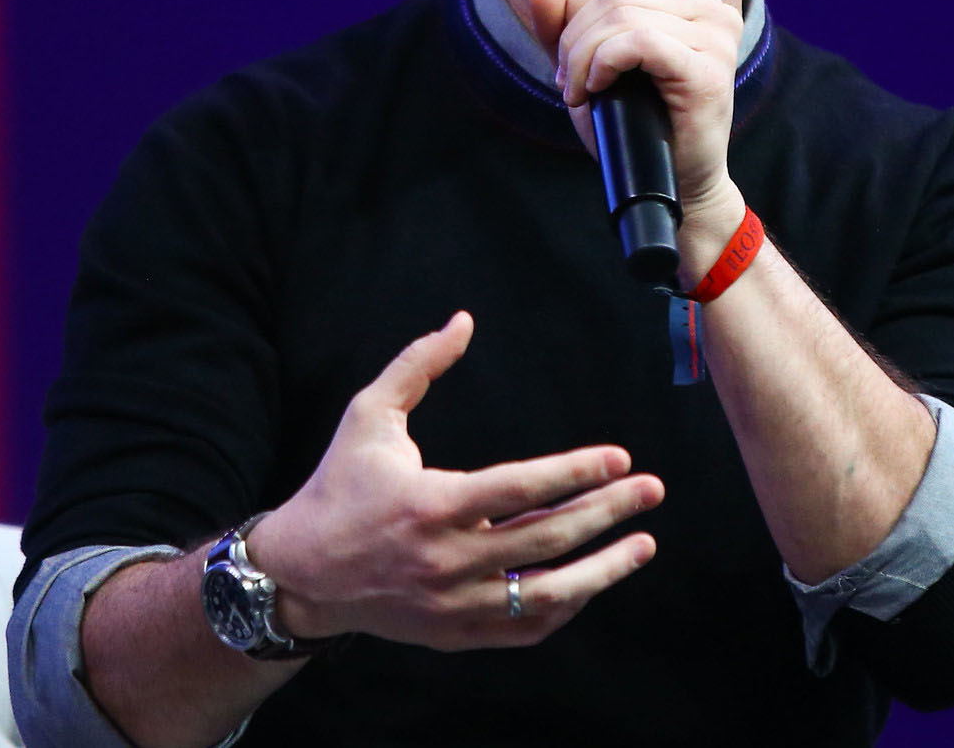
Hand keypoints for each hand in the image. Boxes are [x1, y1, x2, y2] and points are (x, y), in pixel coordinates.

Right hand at [255, 313, 662, 649]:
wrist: (300, 574)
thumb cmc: (340, 486)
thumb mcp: (368, 416)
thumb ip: (417, 365)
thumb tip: (463, 320)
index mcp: (432, 503)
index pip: (520, 489)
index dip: (575, 473)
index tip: (620, 457)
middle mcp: (447, 559)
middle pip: (546, 539)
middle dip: (608, 513)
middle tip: (652, 490)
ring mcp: (453, 603)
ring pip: (544, 594)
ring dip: (602, 571)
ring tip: (643, 545)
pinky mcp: (453, 634)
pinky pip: (522, 628)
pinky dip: (562, 607)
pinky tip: (592, 580)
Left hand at [527, 0, 742, 223]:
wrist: (678, 185)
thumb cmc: (636, 127)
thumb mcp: (590, 68)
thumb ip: (564, 27)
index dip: (578, 3)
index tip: (570, 53)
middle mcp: (711, 7)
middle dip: (575, 35)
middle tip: (569, 80)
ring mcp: (716, 36)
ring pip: (623, 14)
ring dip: (584, 54)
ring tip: (580, 90)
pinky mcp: (708, 70)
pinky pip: (640, 41)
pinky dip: (604, 62)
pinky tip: (598, 88)